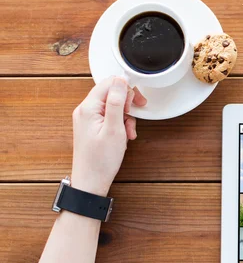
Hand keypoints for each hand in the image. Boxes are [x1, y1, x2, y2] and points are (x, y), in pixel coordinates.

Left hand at [71, 77, 145, 195]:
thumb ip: (117, 102)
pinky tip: (124, 136)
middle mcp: (85, 110)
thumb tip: (120, 81)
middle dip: (127, 104)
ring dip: (125, 117)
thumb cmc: (101, 160)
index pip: (109, 83)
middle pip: (111, 94)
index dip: (126, 90)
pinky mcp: (92, 127)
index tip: (138, 101)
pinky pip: (109, 117)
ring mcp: (88, 119)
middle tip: (134, 117)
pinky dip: (120, 125)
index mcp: (88, 108)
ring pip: (112, 106)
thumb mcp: (114, 129)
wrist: (90, 182)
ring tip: (128, 132)